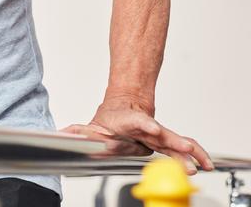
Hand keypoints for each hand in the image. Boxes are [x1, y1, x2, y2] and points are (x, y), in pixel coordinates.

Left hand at [63, 95, 212, 173]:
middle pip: (162, 134)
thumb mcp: (94, 125)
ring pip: (176, 141)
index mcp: (129, 121)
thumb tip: (62, 134)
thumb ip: (80, 132)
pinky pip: (183, 149)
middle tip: (184, 149)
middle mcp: (146, 128)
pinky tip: (205, 164)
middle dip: (174, 142)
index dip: (144, 124)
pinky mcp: (165, 142)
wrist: (127, 103)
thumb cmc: (112, 118)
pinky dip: (194, 156)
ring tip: (199, 163)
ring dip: (188, 152)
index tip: (151, 128)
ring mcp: (158, 135)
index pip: (136, 121)